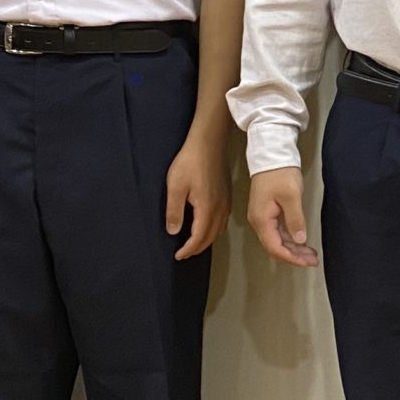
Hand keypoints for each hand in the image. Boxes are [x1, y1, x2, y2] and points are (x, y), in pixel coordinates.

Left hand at [164, 128, 230, 259]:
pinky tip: (207, 227)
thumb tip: (173, 232)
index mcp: (207, 209)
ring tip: (194, 244)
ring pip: (218, 230)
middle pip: (211, 237)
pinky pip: (222, 221)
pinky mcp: (226, 196)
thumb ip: (174, 211)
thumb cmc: (190, 162)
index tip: (178, 256)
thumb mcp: (175, 186)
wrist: (208, 143)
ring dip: (207, 240)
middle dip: (197, 249)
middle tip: (184, 254)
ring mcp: (225, 202)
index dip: (188, 250)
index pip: (199, 237)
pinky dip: (214, 230)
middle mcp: (220, 209)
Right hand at [247, 166, 319, 267]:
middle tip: (312, 260)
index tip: (306, 262)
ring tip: (310, 254)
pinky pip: (278, 231)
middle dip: (294, 255)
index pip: (275, 247)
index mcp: (261, 219)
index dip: (291, 257)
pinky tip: (301, 242)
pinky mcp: (268, 212)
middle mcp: (259, 221)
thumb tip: (300, 240)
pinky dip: (290, 238)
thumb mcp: (291, 196)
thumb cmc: (280, 172)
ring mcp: (263, 216)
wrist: (271, 154)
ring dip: (293, 248)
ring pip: (277, 240)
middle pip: (275, 246)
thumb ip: (295, 220)